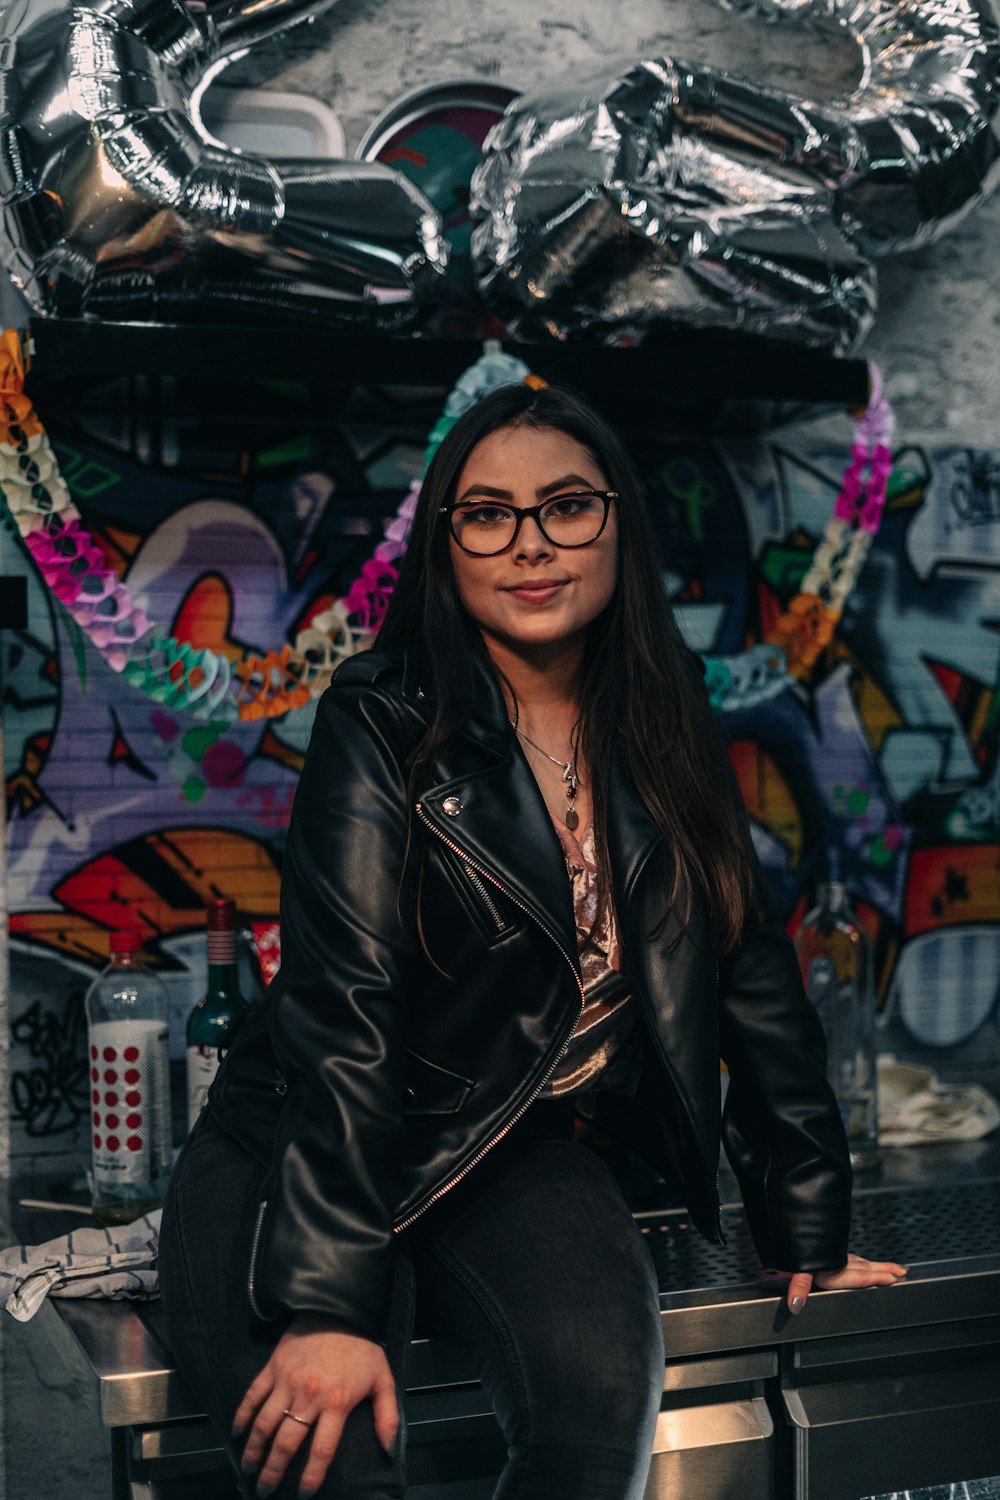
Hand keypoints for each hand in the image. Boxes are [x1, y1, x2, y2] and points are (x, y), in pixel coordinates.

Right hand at [232, 1313, 398, 1497]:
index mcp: (337, 1402)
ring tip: (249, 1469)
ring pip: (265, 1424)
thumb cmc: (362, 1346)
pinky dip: (242, 1416)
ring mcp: (287, 1381)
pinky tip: (237, 1434)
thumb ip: (387, 1416)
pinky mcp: (273, 1367)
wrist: (338, 1308)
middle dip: (274, 1471)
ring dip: (254, 1450)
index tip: (303, 1494)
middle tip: (265, 1489)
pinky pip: (252, 1396)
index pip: (322, 1449)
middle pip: (287, 1443)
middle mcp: (309, 1396)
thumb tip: (389, 1450)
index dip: (311, 1476)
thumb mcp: (382, 1379)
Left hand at [784, 1251, 907, 1313]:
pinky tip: (862, 1261)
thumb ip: (799, 1285)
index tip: (895, 1279)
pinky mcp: (829, 1247)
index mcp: (834, 1270)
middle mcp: (838, 1262)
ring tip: (894, 1268)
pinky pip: (852, 1257)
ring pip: (861, 1261)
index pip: (861, 1276)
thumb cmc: (795, 1250)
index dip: (878, 1277)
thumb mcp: (797, 1267)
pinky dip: (862, 1261)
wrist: (789, 1228)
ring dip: (877, 1265)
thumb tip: (797, 1304)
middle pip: (867, 1267)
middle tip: (903, 1272)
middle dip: (885, 1270)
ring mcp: (835, 1254)